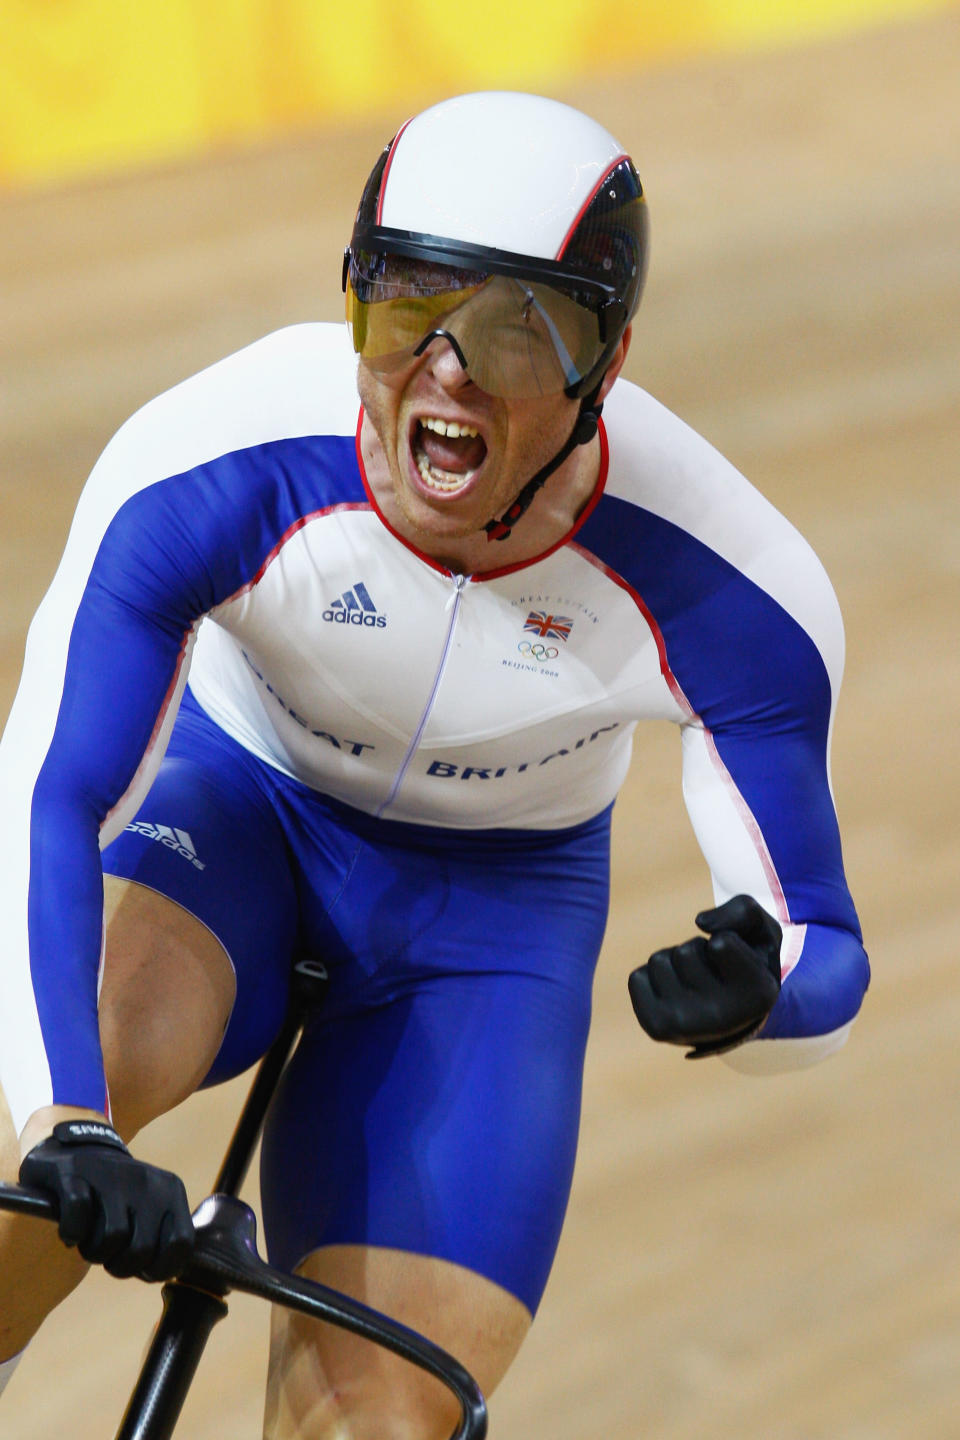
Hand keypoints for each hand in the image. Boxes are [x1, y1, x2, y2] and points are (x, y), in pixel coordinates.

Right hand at [19, 1119, 194, 1280]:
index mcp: (170, 1190)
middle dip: (121, 1266)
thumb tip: (168, 1272)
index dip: (157, 1269)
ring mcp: (111, 1173)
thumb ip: (166, 1238)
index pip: (180, 1246)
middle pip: (141, 1250)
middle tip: (110, 1254)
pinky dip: (71, 1232)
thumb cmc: (119, 1195)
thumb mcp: (152, 1209)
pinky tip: (71, 1230)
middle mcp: (145, 1179)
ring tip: (90, 1240)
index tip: (141, 1268)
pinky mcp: (74, 1172)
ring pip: (110, 1237)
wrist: (80, 1146)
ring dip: (94, 1251)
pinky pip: (77, 1218)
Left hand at [628, 895, 781, 1056]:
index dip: (725, 940)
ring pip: (659, 961)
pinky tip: (675, 995)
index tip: (736, 961)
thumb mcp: (761, 932)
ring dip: (673, 964)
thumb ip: (743, 910)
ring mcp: (686, 1026)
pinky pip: (638, 978)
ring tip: (695, 984)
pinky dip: (653, 978)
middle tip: (713, 973)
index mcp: (756, 996)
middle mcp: (721, 1018)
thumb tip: (700, 921)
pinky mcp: (656, 1027)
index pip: (720, 943)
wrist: (732, 1020)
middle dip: (696, 951)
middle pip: (686, 951)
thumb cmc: (746, 965)